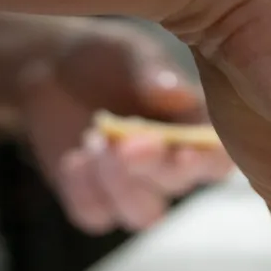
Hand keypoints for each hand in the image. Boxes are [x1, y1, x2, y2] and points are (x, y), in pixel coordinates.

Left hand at [18, 23, 233, 233]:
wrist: (51, 68)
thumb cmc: (106, 58)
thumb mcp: (129, 54)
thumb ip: (152, 73)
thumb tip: (177, 92)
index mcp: (195, 128)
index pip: (218, 158)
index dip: (208, 163)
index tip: (184, 153)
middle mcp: (172, 165)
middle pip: (178, 185)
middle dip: (152, 167)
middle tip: (125, 142)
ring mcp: (136, 188)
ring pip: (142, 214)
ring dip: (116, 182)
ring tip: (92, 139)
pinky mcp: (96, 200)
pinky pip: (95, 216)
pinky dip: (81, 190)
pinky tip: (72, 159)